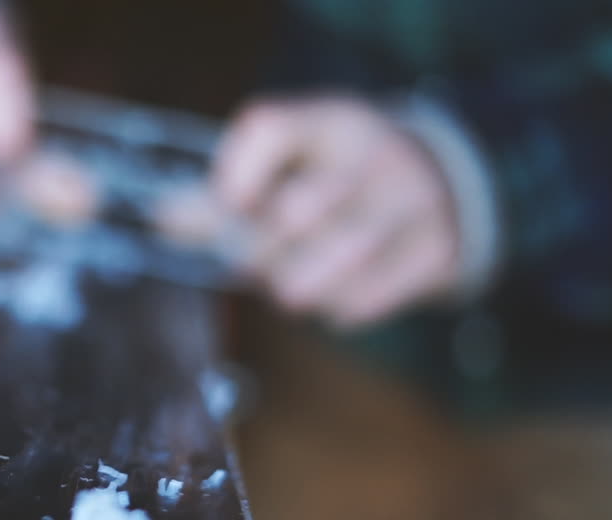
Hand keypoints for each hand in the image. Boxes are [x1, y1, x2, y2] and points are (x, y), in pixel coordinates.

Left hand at [212, 96, 460, 327]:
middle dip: (260, 250)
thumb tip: (162, 216)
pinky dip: (336, 307)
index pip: (270, 129)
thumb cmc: (342, 181)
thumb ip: (225, 192)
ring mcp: (412, 203)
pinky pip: (365, 298)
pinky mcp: (435, 253)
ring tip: (288, 283)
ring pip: (337, 258)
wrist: (450, 192)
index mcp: (330, 121)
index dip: (235, 174)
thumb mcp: (295, 165)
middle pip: (297, 209)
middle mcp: (375, 155)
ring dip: (296, 285)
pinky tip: (334, 293)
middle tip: (250, 262)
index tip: (226, 206)